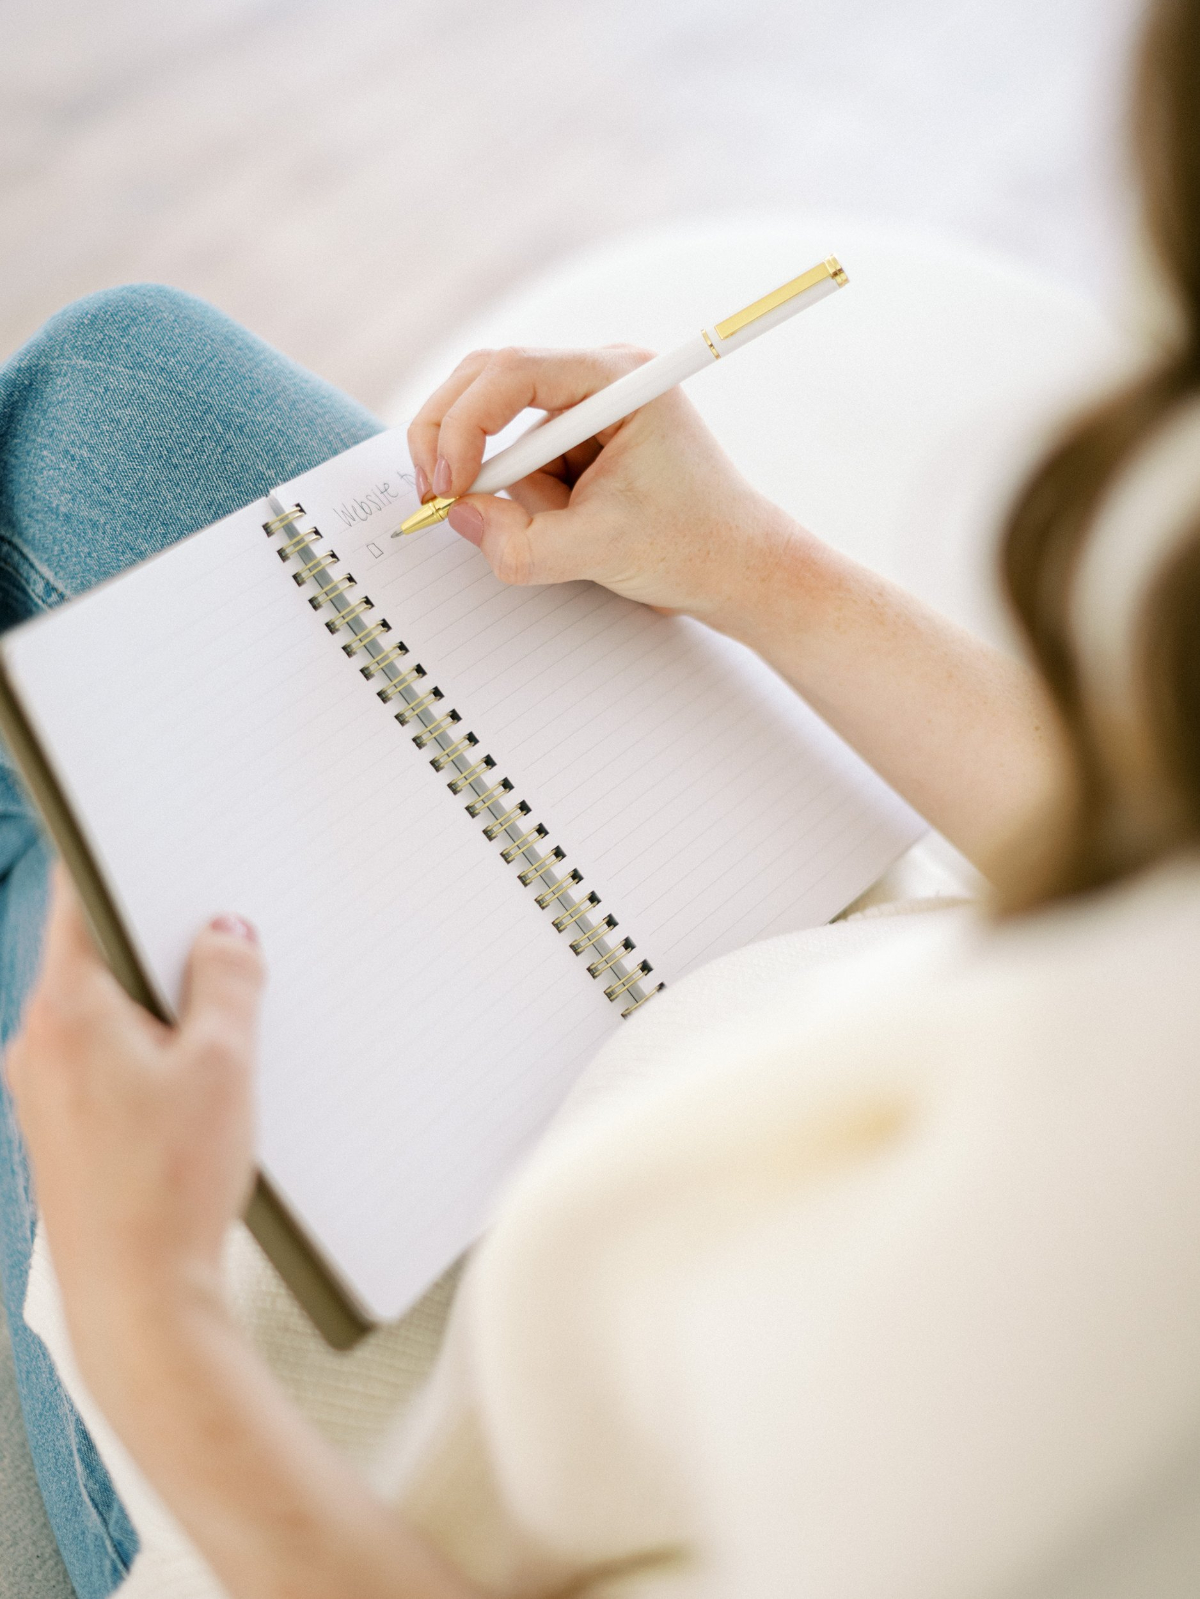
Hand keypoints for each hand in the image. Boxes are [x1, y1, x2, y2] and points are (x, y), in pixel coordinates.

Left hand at [5, 869, 263, 1377]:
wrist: (137, 1303)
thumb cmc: (166, 1195)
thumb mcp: (222, 1065)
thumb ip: (226, 982)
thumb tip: (224, 937)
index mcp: (67, 1012)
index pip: (82, 902)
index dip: (122, 863)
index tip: (149, 840)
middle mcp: (37, 1045)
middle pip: (98, 958)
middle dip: (161, 952)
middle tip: (221, 967)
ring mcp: (41, 1089)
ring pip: (104, 1012)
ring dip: (158, 1011)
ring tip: (213, 1051)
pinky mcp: (59, 1128)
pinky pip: (103, 1060)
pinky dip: (146, 1056)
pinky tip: (190, 1096)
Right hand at [407, 345, 800, 632]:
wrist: (738, 570)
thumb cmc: (695, 548)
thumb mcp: (599, 552)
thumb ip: (519, 542)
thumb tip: (458, 515)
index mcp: (620, 378)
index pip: (512, 372)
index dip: (465, 425)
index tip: (449, 484)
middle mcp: (601, 378)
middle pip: (489, 381)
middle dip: (458, 442)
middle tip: (440, 497)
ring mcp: (588, 409)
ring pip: (505, 440)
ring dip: (517, 492)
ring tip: (574, 531)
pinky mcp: (580, 444)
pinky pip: (523, 468)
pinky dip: (530, 503)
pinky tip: (579, 527)